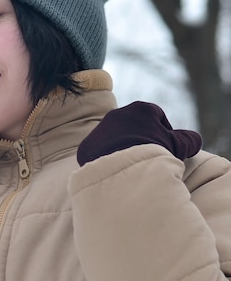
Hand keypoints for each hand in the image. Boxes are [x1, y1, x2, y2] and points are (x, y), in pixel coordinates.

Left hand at [77, 101, 201, 165]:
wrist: (121, 171)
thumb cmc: (154, 155)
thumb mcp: (178, 146)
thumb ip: (188, 139)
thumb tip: (192, 139)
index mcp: (141, 109)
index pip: (157, 116)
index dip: (165, 133)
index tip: (167, 148)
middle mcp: (117, 114)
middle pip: (135, 127)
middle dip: (143, 140)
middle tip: (150, 159)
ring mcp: (100, 130)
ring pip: (116, 138)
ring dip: (124, 149)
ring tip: (133, 166)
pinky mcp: (87, 146)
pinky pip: (100, 151)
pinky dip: (108, 159)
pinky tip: (117, 171)